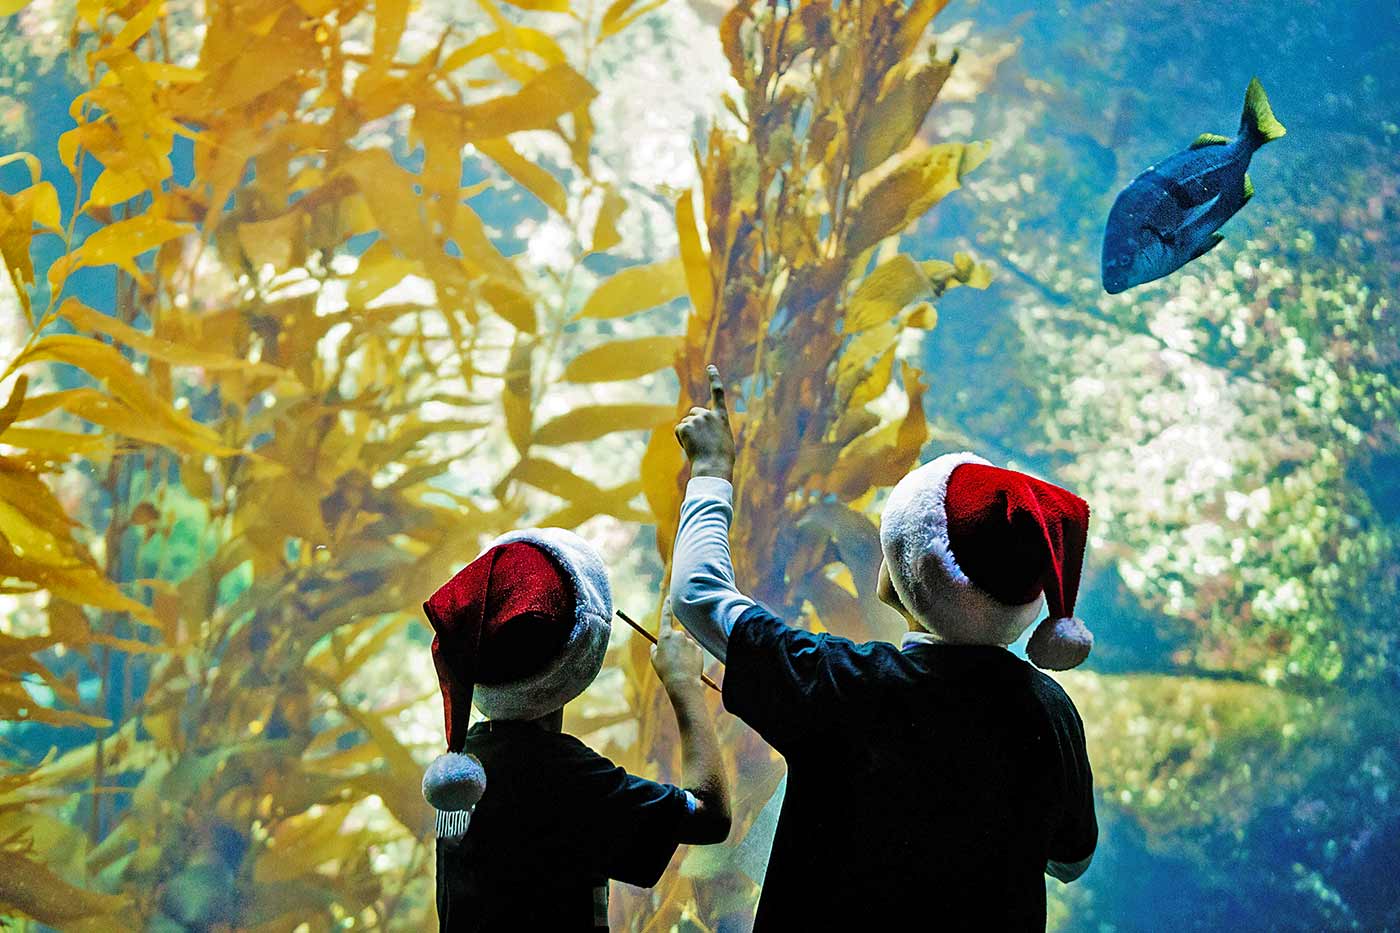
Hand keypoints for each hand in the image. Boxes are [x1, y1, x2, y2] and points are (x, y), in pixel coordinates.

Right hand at [650, 600, 704, 691]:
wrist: (682, 682)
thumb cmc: (665, 671)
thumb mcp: (655, 660)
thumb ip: (655, 649)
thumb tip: (655, 645)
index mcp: (665, 636)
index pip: (666, 617)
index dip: (666, 606)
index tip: (669, 598)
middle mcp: (678, 635)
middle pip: (675, 636)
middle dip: (674, 644)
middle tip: (671, 659)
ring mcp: (689, 641)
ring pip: (684, 645)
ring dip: (682, 652)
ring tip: (679, 666)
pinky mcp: (698, 648)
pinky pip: (692, 651)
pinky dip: (690, 657)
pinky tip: (688, 666)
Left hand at [675, 364, 734, 480]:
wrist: (713, 467)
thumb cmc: (722, 459)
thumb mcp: (723, 440)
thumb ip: (715, 430)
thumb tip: (704, 433)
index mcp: (722, 417)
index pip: (718, 393)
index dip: (714, 378)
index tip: (710, 367)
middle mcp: (709, 414)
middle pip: (694, 412)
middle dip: (693, 423)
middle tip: (700, 441)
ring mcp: (697, 419)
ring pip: (686, 423)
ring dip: (688, 434)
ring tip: (698, 446)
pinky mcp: (685, 426)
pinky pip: (679, 430)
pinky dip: (681, 439)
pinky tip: (690, 446)